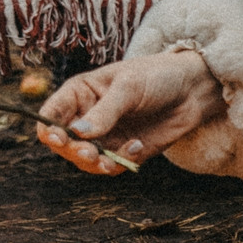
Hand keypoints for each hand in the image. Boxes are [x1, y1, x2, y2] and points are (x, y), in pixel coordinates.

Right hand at [36, 49, 222, 174]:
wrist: (193, 89)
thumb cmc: (157, 76)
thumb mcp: (129, 87)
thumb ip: (104, 112)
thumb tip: (76, 134)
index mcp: (80, 94)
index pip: (51, 115)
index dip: (48, 129)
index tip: (58, 137)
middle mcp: (88, 117)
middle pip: (64, 144)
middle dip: (74, 151)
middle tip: (90, 153)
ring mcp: (106, 136)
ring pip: (85, 161)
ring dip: (94, 164)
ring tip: (110, 161)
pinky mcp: (124, 151)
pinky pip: (112, 166)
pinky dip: (121, 162)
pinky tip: (137, 145)